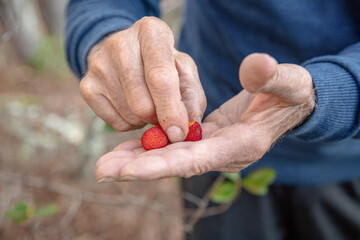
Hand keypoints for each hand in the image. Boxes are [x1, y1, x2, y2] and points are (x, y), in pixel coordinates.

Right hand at [80, 17, 205, 142]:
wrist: (125, 52)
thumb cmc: (161, 62)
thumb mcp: (183, 69)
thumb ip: (192, 95)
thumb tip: (189, 125)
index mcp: (150, 32)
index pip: (160, 77)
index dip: (171, 110)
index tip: (179, 133)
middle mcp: (119, 45)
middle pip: (142, 104)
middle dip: (159, 118)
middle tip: (165, 113)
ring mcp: (98, 66)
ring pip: (130, 115)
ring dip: (146, 120)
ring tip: (149, 103)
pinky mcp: (87, 86)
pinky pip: (116, 123)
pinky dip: (131, 123)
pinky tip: (133, 106)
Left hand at [95, 53, 314, 181]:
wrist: (290, 104)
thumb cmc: (291, 93)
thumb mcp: (289, 82)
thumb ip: (274, 77)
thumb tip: (255, 67)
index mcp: (242, 144)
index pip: (197, 159)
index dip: (162, 165)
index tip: (128, 170)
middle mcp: (222, 154)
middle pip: (176, 165)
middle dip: (140, 168)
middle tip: (101, 171)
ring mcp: (213, 148)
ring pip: (170, 158)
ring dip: (138, 161)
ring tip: (103, 165)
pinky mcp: (205, 140)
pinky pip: (173, 147)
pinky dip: (150, 149)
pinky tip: (125, 151)